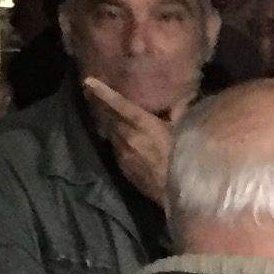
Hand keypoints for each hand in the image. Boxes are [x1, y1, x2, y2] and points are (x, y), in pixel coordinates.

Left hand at [82, 78, 179, 199]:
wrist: (178, 192)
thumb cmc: (186, 158)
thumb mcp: (185, 131)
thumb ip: (179, 112)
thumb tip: (179, 99)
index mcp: (144, 125)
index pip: (121, 104)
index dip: (104, 92)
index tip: (88, 81)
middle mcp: (128, 137)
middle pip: (109, 117)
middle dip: (99, 104)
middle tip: (89, 91)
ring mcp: (123, 153)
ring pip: (110, 133)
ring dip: (107, 122)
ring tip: (102, 112)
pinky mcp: (122, 167)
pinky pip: (115, 148)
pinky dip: (115, 140)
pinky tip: (118, 138)